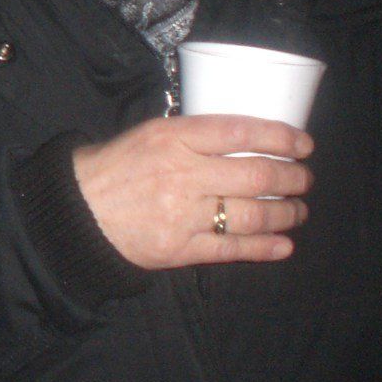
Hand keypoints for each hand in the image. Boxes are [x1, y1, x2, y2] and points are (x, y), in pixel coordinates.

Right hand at [72, 115, 313, 269]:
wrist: (78, 210)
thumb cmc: (114, 165)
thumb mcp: (148, 133)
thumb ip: (192, 134)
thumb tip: (246, 138)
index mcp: (172, 138)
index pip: (239, 132)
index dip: (279, 137)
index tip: (303, 144)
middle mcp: (181, 174)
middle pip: (256, 176)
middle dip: (292, 178)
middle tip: (304, 178)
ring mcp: (183, 214)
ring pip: (252, 214)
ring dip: (285, 213)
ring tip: (297, 210)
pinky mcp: (180, 249)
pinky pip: (232, 249)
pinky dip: (265, 247)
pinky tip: (284, 244)